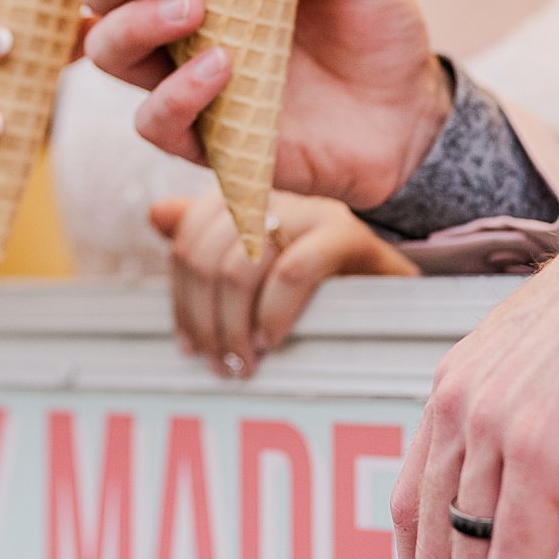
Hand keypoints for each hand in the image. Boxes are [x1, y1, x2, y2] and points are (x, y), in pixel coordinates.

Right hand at [78, 0, 449, 206]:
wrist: (406, 115)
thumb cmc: (372, 28)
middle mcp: (177, 19)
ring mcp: (183, 77)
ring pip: (108, 51)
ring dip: (136, 24)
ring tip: (195, 8)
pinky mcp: (201, 136)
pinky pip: (154, 120)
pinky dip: (176, 94)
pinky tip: (222, 69)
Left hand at [151, 189, 416, 377]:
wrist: (401, 292)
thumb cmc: (323, 286)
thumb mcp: (262, 264)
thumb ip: (210, 239)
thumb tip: (157, 215)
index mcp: (246, 196)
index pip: (187, 239)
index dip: (181, 298)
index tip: (189, 347)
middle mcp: (273, 193)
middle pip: (206, 254)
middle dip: (205, 320)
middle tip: (219, 364)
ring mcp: (309, 209)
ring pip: (240, 265)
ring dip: (234, 326)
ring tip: (245, 362)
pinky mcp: (345, 233)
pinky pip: (292, 273)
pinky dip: (273, 314)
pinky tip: (273, 341)